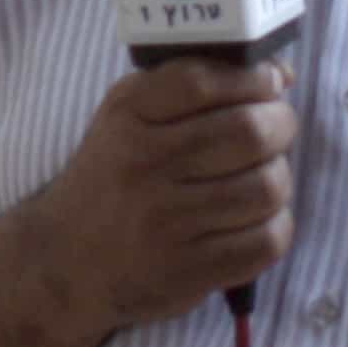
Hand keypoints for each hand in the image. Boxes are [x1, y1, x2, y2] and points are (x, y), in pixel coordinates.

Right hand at [22, 57, 300, 328]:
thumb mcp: (130, 114)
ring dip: (278, 179)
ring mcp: (166, 223)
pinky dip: (275, 226)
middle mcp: (144, 166)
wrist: (66, 261)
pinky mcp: (188, 271)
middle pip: (250, 133)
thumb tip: (281, 75)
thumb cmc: (115, 175)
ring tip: (260, 178)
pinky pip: (266, 241)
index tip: (268, 84)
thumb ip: (195, 82)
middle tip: (275, 131)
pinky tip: (253, 220)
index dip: (252, 79)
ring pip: (267, 188)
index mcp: (128, 116)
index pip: (203, 81)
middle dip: (280, 125)